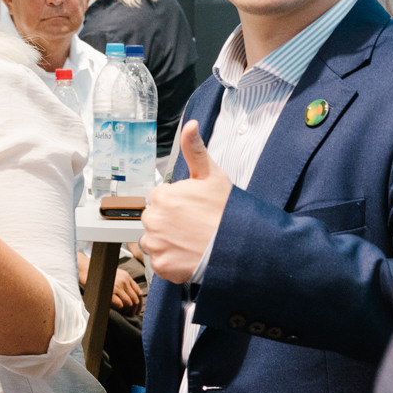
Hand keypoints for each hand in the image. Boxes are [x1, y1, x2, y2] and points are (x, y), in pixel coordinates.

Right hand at [76, 249, 144, 311]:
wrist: (86, 270)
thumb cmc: (99, 275)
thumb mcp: (115, 275)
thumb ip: (124, 284)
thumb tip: (132, 298)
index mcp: (126, 277)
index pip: (138, 293)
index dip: (139, 304)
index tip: (136, 310)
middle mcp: (124, 280)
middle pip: (135, 299)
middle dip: (134, 310)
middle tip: (130, 315)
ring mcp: (117, 286)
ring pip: (129, 303)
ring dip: (126, 310)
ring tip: (123, 314)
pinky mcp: (110, 292)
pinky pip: (120, 305)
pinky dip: (119, 309)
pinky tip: (116, 310)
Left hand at [141, 121, 231, 284]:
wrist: (238, 248)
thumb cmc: (227, 212)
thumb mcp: (213, 176)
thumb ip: (195, 150)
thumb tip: (190, 126)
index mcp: (162, 196)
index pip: (160, 199)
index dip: (177, 204)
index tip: (192, 209)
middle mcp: (154, 220)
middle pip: (153, 220)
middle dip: (168, 222)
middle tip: (193, 227)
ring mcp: (156, 244)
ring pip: (153, 242)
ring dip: (167, 243)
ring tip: (191, 241)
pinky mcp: (161, 266)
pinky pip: (160, 262)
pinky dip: (172, 262)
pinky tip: (189, 255)